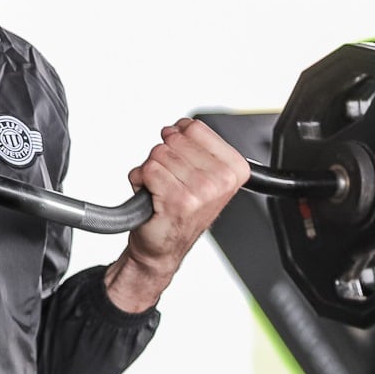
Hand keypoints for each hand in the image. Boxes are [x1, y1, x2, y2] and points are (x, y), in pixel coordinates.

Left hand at [104, 118, 249, 312]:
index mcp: (234, 168)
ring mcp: (201, 191)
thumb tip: (178, 127)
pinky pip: (148, 170)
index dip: (179, 140)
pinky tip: (152, 197)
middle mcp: (221, 180)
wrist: (163, 246)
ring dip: (151, 171)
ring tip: (161, 190)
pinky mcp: (178, 200)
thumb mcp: (199, 171)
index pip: (195, 127)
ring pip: (159, 154)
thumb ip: (193, 142)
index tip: (181, 161)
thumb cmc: (180, 210)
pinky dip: (141, 181)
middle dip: (163, 156)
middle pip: (174, 139)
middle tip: (170, 180)